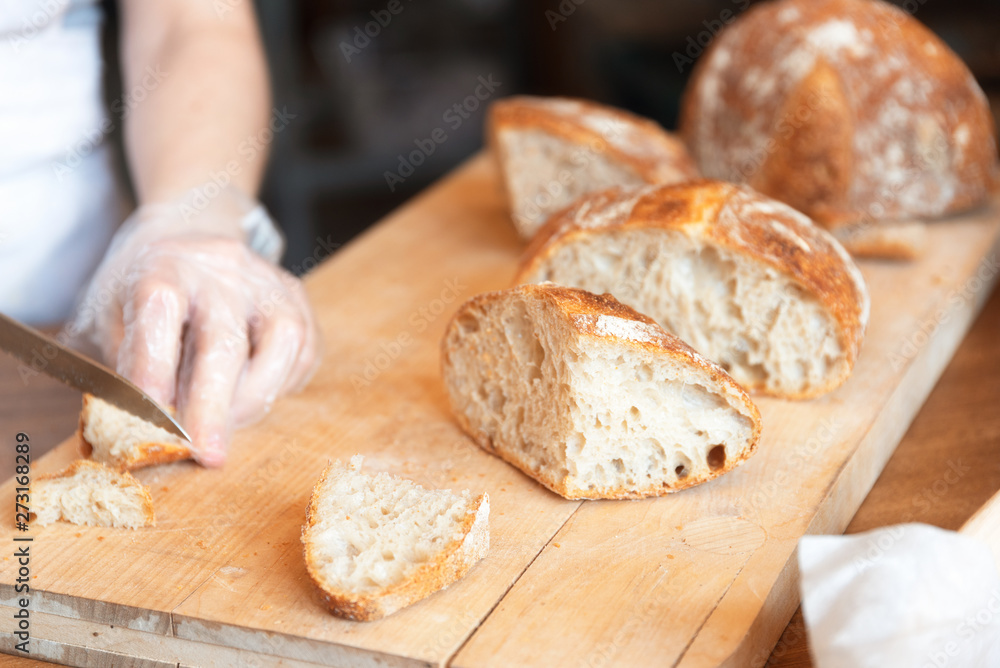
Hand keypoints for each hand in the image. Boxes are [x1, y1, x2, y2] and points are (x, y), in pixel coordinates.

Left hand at [67, 187, 320, 465]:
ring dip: (257, 395)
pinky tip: (254, 392)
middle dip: (214, 407)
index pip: (159, 312)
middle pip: (225, 341)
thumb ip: (122, 369)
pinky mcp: (297, 297)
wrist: (187, 239)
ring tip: (231, 422)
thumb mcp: (109, 318)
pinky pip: (303, 350)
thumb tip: (136, 430)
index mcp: (162, 266)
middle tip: (208, 455)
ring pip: (283, 342)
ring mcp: (265, 280)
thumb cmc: (142, 291)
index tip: (151, 417)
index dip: (155, 367)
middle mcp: (219, 267)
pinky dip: (283, 383)